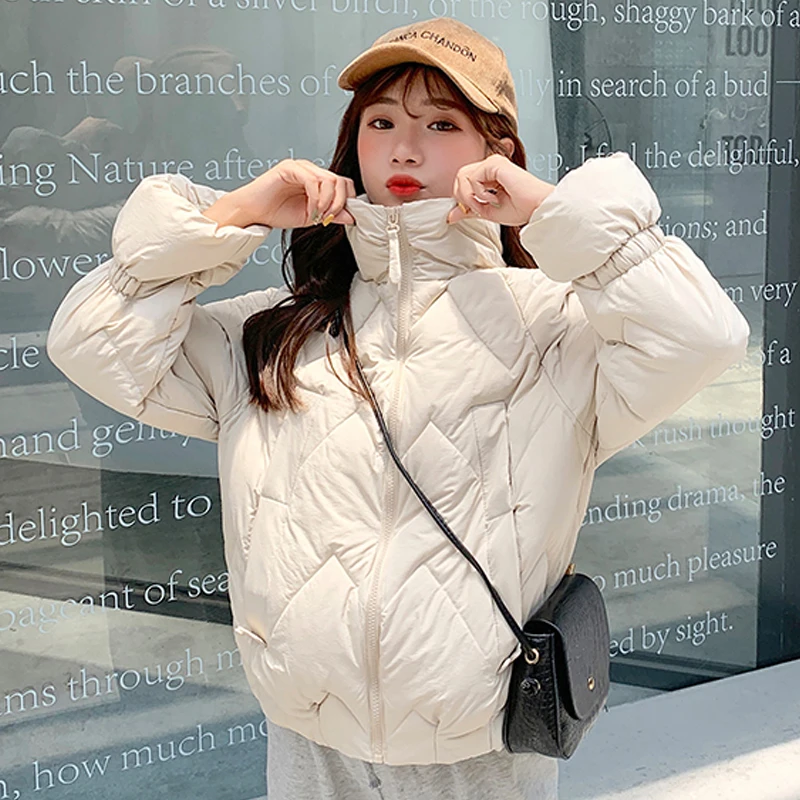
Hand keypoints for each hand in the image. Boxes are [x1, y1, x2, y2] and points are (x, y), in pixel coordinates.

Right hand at [203, 159, 355, 229]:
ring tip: (317, 215)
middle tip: (328, 218)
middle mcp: (311, 170)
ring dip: (327, 202)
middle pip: (340, 180)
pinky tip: (310, 210)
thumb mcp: (312, 218)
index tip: (340, 218)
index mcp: (318, 180)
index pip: (344, 183)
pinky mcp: (289, 168)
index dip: (347, 201)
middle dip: (338, 203)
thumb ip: (332, 215)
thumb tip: (352, 216)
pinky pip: (312, 181)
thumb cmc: (277, 212)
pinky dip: (315, 199)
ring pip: (328, 179)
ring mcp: (300, 167)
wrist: (254, 213)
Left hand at [446, 154, 555, 225]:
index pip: (462, 183)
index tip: (476, 210)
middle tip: (480, 208)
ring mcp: (492, 162)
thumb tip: (451, 216)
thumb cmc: (521, 208)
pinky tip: (495, 198)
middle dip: (464, 198)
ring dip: (471, 197)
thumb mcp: (487, 212)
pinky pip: (473, 179)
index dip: (463, 199)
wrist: (536, 208)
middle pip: (458, 177)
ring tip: (488, 203)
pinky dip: (480, 193)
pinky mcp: (494, 163)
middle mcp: (490, 166)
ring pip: (462, 177)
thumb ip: (469, 210)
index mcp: (488, 175)